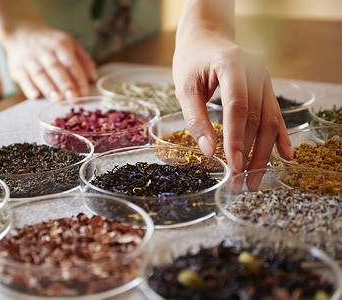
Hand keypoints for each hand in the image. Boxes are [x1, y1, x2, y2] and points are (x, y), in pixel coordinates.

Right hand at [4, 23, 96, 100]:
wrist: (22, 32)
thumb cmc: (51, 44)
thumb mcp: (71, 44)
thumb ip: (84, 61)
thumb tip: (94, 79)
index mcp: (61, 45)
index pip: (71, 63)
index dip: (78, 79)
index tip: (84, 93)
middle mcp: (44, 51)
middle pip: (55, 68)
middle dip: (65, 84)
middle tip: (73, 99)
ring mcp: (29, 60)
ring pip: (39, 74)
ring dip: (49, 88)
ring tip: (58, 100)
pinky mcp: (17, 68)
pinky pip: (23, 79)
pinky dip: (29, 88)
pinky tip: (35, 96)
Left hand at [173, 27, 292, 184]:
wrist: (206, 39)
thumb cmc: (192, 62)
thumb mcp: (184, 88)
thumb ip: (195, 119)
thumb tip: (210, 152)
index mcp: (232, 63)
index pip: (237, 107)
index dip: (236, 139)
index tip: (234, 166)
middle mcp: (256, 68)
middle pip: (257, 117)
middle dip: (250, 153)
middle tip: (242, 182)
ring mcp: (265, 76)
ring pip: (269, 120)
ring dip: (263, 152)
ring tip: (254, 179)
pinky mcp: (267, 86)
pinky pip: (275, 114)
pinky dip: (279, 136)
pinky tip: (284, 157)